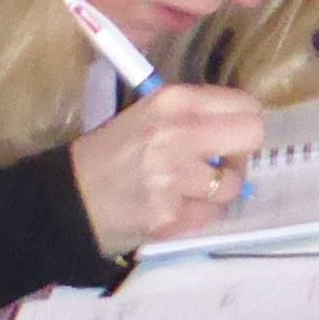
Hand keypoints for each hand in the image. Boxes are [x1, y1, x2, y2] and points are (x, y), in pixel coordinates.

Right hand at [71, 83, 267, 256]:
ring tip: (189, 188)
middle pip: (252, 135)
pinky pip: (211, 214)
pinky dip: (199, 213)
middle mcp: (178, 135)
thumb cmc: (111, 153)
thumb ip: (196, 113)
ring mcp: (174, 179)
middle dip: (240, 151)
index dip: (241, 122)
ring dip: (218, 188)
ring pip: (233, 183)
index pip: (245, 104)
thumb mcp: (150, 114)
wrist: (66, 200)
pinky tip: (175, 206)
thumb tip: (242, 122)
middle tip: (220, 161)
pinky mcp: (169, 217)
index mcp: (174, 102)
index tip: (228, 135)